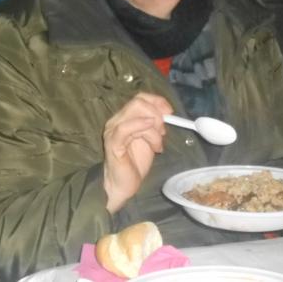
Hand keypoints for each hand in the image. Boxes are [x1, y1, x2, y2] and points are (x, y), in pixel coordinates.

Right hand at [103, 92, 171, 212]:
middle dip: (157, 114)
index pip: (140, 98)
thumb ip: (154, 125)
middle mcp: (116, 120)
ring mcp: (112, 131)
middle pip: (138, 102)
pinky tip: (152, 137)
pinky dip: (141, 126)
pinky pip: (125, 128)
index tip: (170, 112)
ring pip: (136, 113)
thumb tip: (166, 113)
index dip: (157, 101)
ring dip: (153, 129)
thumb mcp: (150, 139)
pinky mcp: (113, 143)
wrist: (123, 185)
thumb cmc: (135, 163)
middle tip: (163, 131)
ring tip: (157, 146)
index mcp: (124, 117)